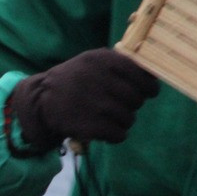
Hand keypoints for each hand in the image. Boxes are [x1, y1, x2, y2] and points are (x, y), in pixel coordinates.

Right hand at [10, 48, 159, 151]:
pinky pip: (119, 134)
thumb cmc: (76, 79)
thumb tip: (155, 76)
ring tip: (108, 117)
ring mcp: (94, 104)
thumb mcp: (93, 61)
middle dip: (132, 105)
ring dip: (123, 121)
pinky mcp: (89, 125)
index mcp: (103, 60)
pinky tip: (105, 129)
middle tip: (119, 105)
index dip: (149, 86)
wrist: (42, 99)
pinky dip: (115, 135)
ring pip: (129, 119)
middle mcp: (99, 80)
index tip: (148, 92)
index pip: (141, 75)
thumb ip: (122, 64)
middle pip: (137, 99)